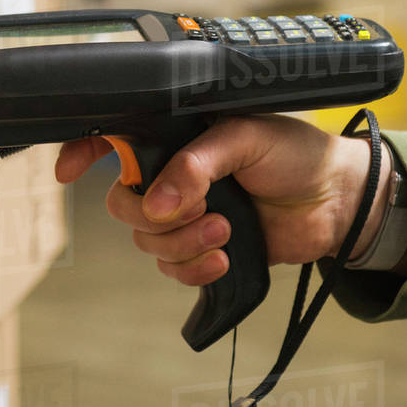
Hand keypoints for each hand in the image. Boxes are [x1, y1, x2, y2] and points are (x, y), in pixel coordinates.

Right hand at [55, 115, 393, 287]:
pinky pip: (173, 269)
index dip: (83, 151)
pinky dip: (192, 269)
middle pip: (124, 203)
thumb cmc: (295, 153)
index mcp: (178, 136)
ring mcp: (188, 214)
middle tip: (202, 210)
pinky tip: (223, 258)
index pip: (116, 139)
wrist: (338, 200)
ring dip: (182, 244)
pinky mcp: (205, 249)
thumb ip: (199, 164)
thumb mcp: (248, 137)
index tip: (68, 171)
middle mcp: (175, 175)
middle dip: (156, 216)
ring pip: (147, 241)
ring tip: (226, 232)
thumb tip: (160, 203)